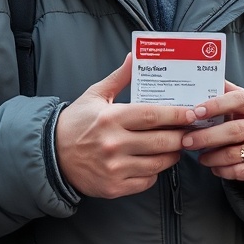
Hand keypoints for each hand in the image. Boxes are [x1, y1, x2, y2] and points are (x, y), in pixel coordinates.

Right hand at [55, 54, 195, 198]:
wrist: (51, 156)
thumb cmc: (76, 122)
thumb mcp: (95, 95)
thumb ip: (119, 77)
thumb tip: (135, 55)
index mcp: (111, 118)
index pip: (153, 115)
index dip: (177, 115)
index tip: (192, 113)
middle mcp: (114, 144)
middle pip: (162, 141)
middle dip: (181, 136)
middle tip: (191, 131)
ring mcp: (115, 168)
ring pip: (158, 163)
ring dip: (173, 155)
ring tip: (176, 146)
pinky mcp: (114, 187)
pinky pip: (147, 181)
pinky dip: (155, 172)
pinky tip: (154, 162)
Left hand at [180, 81, 243, 191]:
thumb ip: (226, 95)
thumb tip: (199, 81)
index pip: (238, 100)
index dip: (215, 105)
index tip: (195, 112)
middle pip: (234, 130)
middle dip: (206, 136)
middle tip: (186, 141)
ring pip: (234, 154)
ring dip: (212, 157)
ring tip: (200, 157)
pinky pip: (239, 171)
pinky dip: (222, 170)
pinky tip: (214, 167)